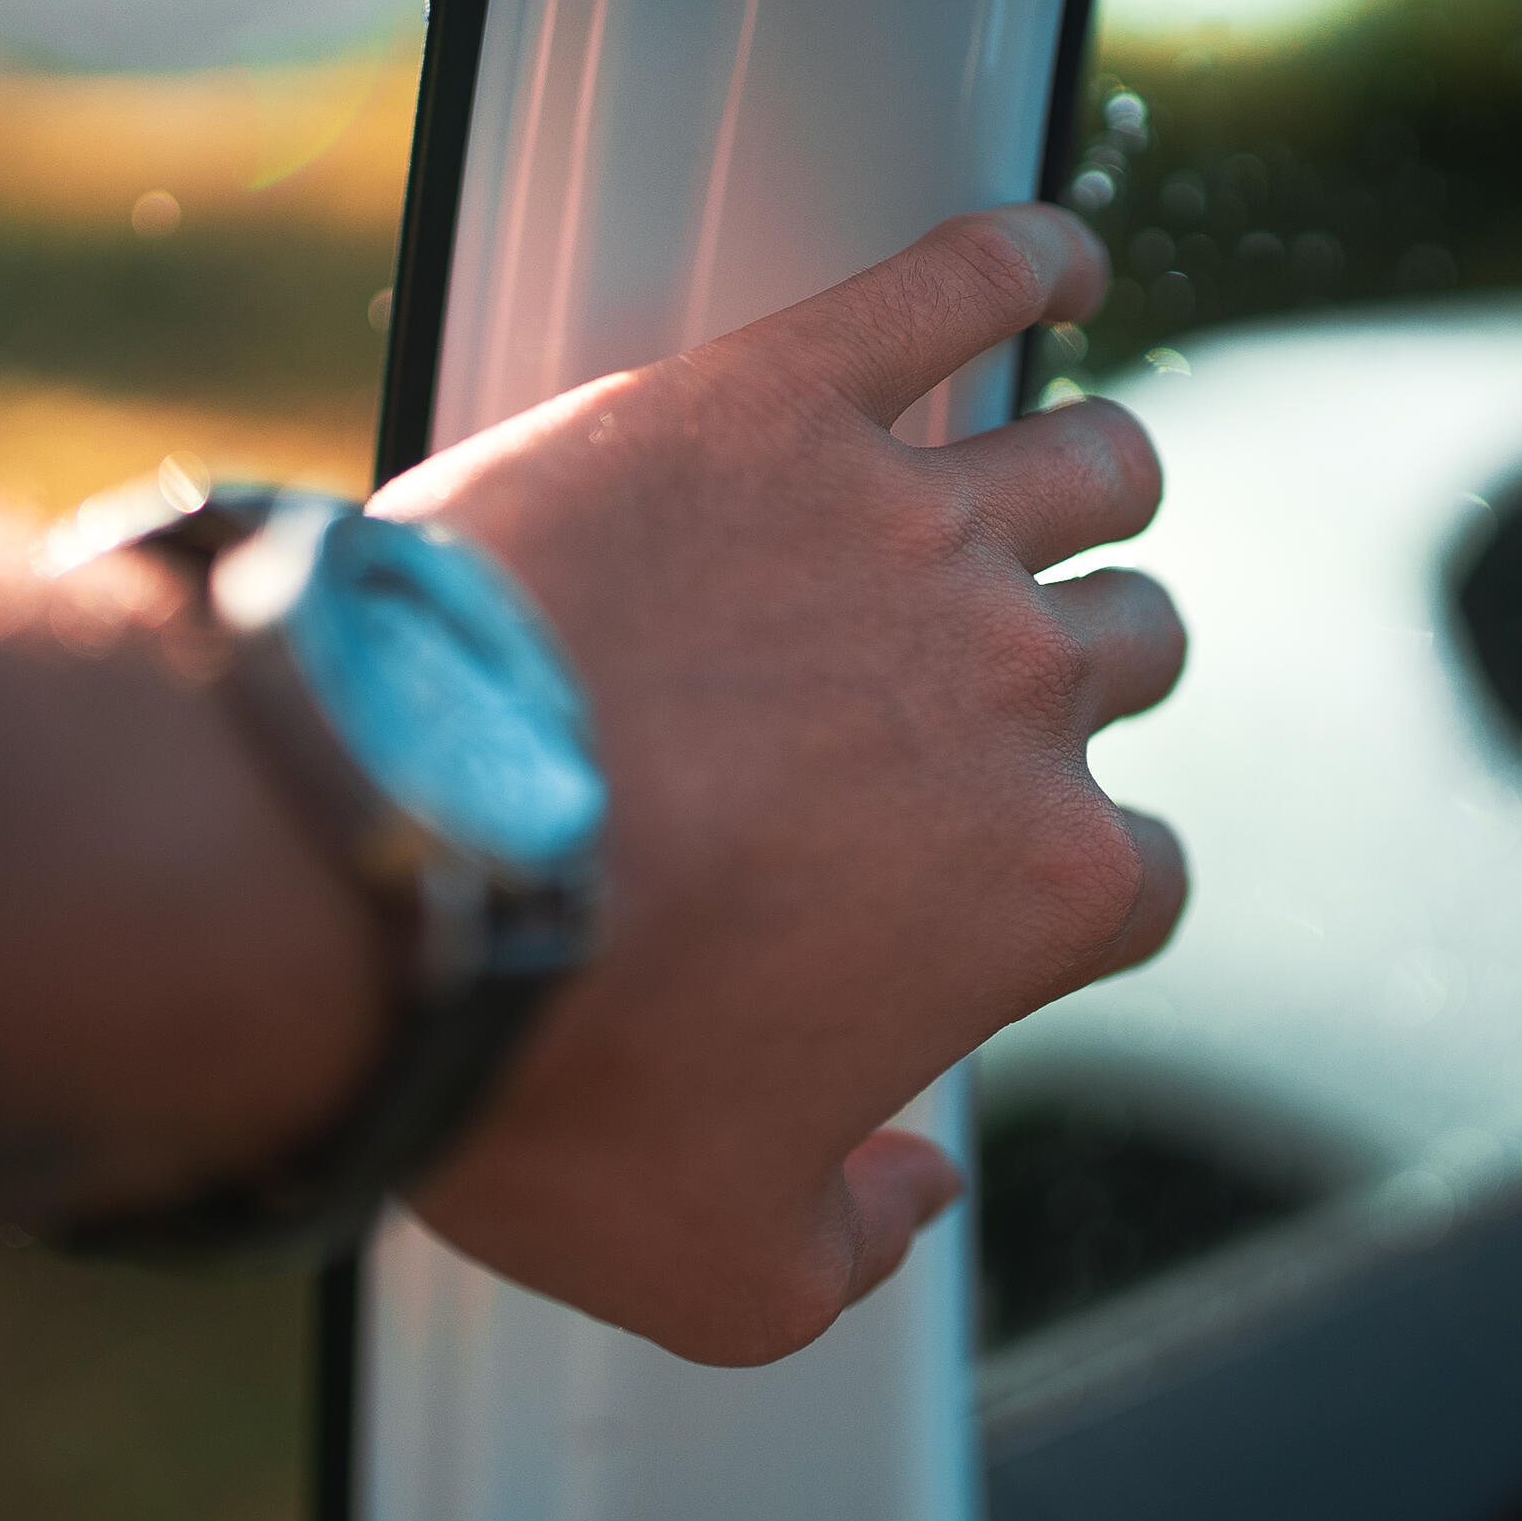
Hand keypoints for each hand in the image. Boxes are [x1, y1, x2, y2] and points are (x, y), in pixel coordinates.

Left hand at [374, 206, 1188, 1362]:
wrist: (381, 868)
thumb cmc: (547, 1071)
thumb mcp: (715, 1266)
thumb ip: (860, 1249)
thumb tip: (920, 1188)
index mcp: (1043, 886)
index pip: (1139, 870)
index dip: (1065, 880)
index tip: (980, 874)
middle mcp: (1022, 690)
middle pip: (1132, 646)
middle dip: (1082, 672)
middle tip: (977, 681)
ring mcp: (916, 524)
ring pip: (1095, 468)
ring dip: (1086, 484)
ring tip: (1044, 479)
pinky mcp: (790, 395)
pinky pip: (962, 281)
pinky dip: (1031, 254)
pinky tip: (1052, 254)